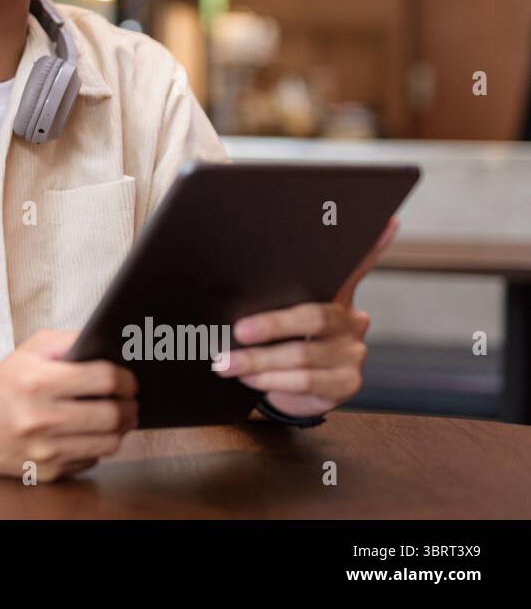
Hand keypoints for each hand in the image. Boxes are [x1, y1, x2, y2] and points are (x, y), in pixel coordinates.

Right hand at [0, 329, 138, 481]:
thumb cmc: (3, 382)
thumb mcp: (31, 349)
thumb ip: (71, 341)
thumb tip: (111, 346)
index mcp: (38, 381)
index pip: (104, 379)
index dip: (126, 379)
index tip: (129, 381)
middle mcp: (40, 418)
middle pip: (112, 415)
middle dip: (129, 406)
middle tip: (129, 401)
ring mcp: (43, 450)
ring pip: (108, 443)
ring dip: (119, 429)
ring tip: (115, 417)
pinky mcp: (45, 473)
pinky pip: (90, 460)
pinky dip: (95, 446)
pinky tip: (87, 434)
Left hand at [212, 216, 398, 417]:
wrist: (294, 392)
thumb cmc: (281, 341)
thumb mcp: (276, 312)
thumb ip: (270, 294)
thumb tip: (231, 276)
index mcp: (335, 294)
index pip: (355, 266)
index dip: (373, 245)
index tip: (386, 221)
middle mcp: (351, 320)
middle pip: (314, 317)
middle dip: (271, 325)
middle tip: (239, 330)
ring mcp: (353, 353)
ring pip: (302, 354)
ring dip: (258, 360)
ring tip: (227, 363)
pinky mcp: (347, 383)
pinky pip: (305, 381)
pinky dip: (271, 380)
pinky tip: (249, 378)